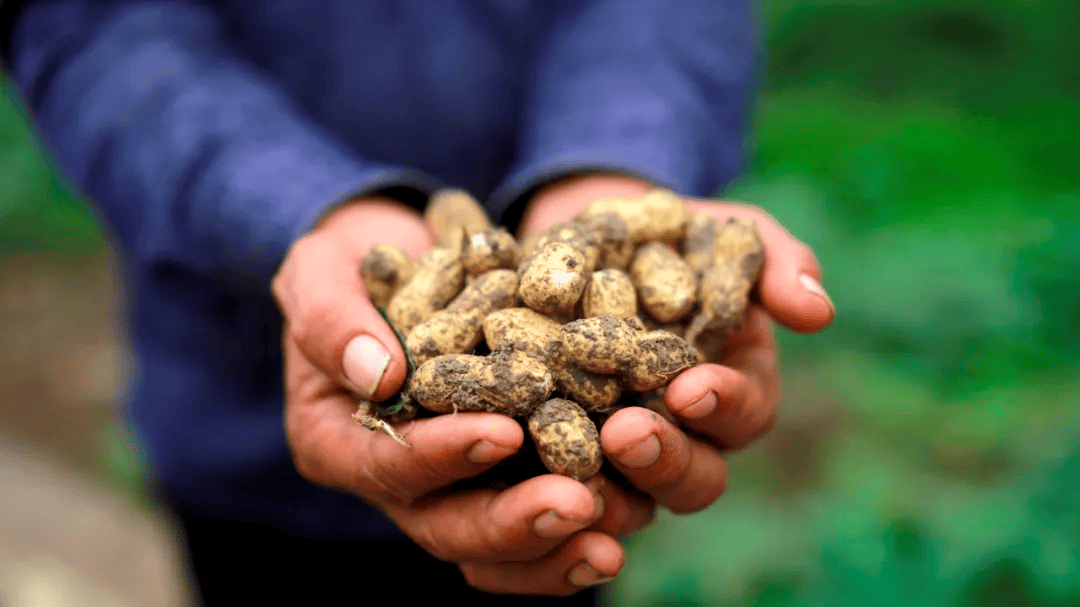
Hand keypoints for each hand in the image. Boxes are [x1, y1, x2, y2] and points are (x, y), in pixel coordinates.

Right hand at [272, 196, 648, 594]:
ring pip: (504, 548)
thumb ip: (332, 317)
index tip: (501, 431)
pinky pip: (544, 523)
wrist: (401, 264)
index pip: (386, 465)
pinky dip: (587, 523)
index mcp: (339, 442)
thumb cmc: (349, 265)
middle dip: (515, 520)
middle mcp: (400, 482)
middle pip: (450, 528)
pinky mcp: (513, 473)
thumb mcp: (322, 271)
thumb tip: (378, 374)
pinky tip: (634, 513)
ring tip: (618, 522)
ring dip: (562, 542)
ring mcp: (459, 486)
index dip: (442, 455)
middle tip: (577, 504)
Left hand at [520, 174, 835, 512]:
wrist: (576, 233)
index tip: (691, 387)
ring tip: (564, 457)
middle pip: (689, 477)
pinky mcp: (551, 447)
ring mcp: (614, 450)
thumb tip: (819, 311)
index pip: (742, 415)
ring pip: (623, 496)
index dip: (722, 405)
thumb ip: (772, 261)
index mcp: (729, 391)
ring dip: (601, 486)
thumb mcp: (718, 229)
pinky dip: (532, 479)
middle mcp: (678, 436)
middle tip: (626, 432)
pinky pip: (550, 482)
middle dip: (662, 457)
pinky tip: (505, 456)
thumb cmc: (665, 233)